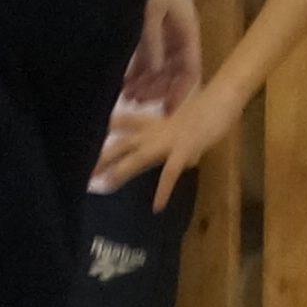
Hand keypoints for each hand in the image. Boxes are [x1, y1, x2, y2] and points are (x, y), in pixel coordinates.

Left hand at [90, 78, 243, 209]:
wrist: (221, 100)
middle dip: (103, 157)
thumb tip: (185, 160)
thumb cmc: (209, 109)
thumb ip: (181, 143)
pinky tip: (157, 206)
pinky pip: (169, 173)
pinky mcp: (184, 150)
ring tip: (105, 186)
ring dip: (120, 171)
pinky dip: (163, 190)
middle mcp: (155, 131)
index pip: (124, 122)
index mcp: (155, 123)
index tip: (87, 138)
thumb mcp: (188, 126)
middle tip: (85, 172)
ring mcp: (168, 141)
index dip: (106, 130)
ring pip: (137, 157)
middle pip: (122, 143)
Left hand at [124, 0, 201, 112]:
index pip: (190, 70)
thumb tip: (153, 73)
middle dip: (157, 88)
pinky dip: (137, 67)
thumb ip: (151, 42)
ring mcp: (165, 29)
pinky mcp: (149, 24)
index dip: (180, 92)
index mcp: (187, 30)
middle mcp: (179, 33)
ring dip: (146, 80)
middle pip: (174, 70)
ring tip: (126, 94)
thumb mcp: (148, 10)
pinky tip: (124, 78)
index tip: (167, 112)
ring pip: (159, 64)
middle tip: (136, 103)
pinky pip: (147, 52)